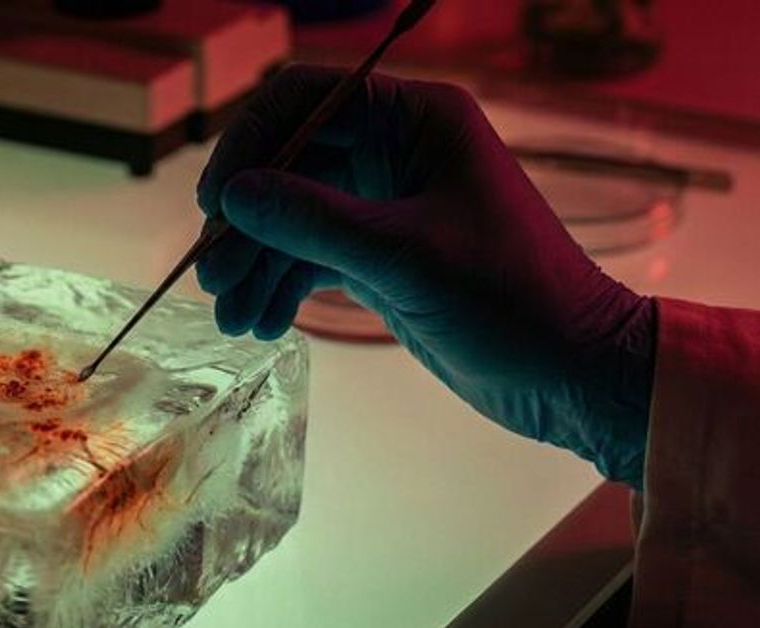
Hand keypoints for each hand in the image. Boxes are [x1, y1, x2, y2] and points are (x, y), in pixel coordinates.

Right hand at [195, 65, 655, 487]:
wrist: (569, 372)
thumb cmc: (511, 299)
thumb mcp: (405, 256)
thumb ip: (313, 220)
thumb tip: (232, 196)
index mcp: (417, 120)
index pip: (306, 100)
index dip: (250, 143)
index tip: (217, 201)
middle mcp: (397, 151)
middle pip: (288, 164)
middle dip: (247, 223)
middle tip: (214, 279)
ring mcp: (385, 204)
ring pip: (292, 217)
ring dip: (257, 265)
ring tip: (234, 319)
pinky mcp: (380, 255)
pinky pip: (310, 256)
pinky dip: (281, 287)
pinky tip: (261, 324)